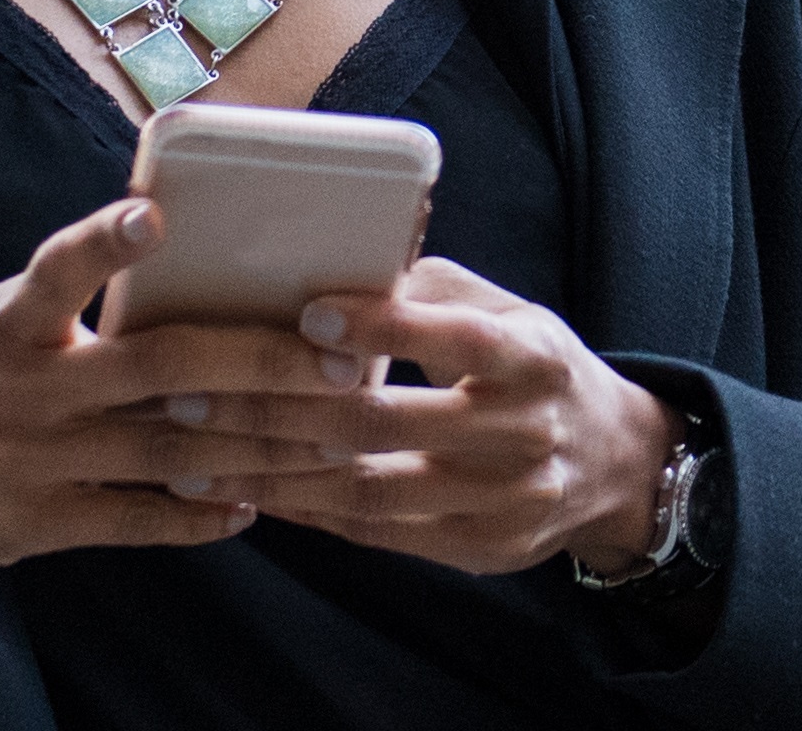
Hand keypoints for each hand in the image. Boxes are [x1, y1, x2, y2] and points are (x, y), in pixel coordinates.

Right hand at [0, 196, 368, 570]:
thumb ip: (63, 305)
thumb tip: (163, 249)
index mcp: (9, 325)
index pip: (58, 272)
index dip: (103, 244)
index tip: (153, 217)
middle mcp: (24, 390)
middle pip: (159, 365)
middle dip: (261, 359)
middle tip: (340, 353)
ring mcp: (31, 462)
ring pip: (167, 448)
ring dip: (258, 444)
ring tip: (332, 434)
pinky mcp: (31, 526)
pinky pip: (132, 521)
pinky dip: (195, 517)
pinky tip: (250, 508)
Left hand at [159, 259, 689, 576]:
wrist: (613, 464)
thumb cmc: (532, 365)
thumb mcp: (507, 311)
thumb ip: (431, 288)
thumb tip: (334, 252)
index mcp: (531, 356)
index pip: (455, 338)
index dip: (382, 327)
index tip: (307, 314)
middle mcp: (522, 433)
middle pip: (386, 424)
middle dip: (277, 409)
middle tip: (188, 391)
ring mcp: (500, 502)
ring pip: (368, 491)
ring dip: (270, 473)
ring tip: (192, 455)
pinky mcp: (476, 549)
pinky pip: (374, 534)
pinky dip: (304, 510)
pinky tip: (244, 491)